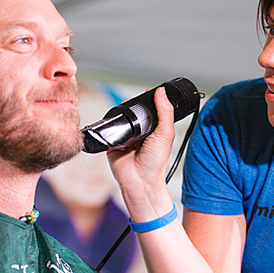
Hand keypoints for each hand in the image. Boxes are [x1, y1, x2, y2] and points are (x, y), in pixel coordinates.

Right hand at [107, 87, 175, 219]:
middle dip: (133, 106)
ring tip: (125, 117)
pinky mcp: (112, 142)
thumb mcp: (165, 134)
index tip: (149, 91)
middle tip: (135, 104)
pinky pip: (108, 130)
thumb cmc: (155, 163)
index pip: (150, 108)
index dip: (150, 99)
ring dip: (122, 115)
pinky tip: (116, 127)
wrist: (140, 181)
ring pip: (121, 118)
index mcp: (154, 128)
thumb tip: (161, 92)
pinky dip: (110, 127)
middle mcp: (140, 131)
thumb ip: (165, 112)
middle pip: (134, 111)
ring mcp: (125, 136)